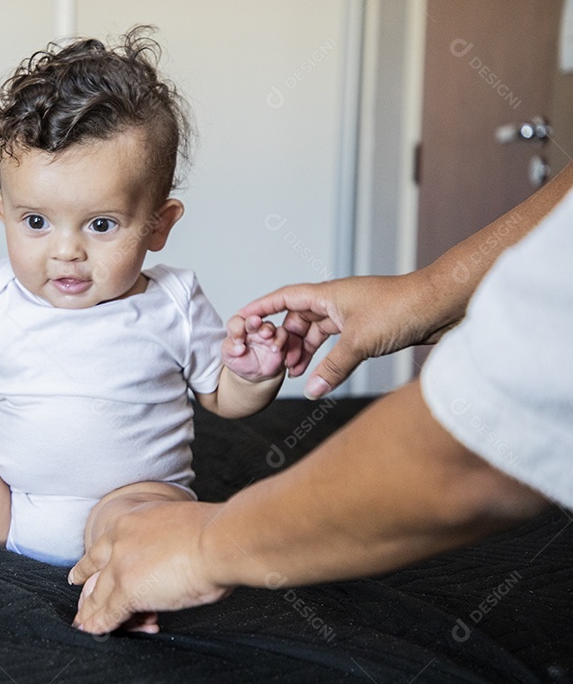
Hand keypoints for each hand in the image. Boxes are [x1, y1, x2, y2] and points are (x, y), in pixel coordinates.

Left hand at [69, 501, 232, 634]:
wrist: (219, 540)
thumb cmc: (215, 533)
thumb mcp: (180, 526)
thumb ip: (169, 540)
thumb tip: (181, 552)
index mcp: (133, 520)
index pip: (107, 544)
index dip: (97, 557)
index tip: (89, 562)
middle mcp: (120, 540)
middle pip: (94, 566)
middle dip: (84, 579)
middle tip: (75, 584)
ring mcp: (120, 565)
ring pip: (98, 593)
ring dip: (89, 611)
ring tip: (83, 622)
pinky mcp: (126, 589)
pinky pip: (108, 611)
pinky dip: (99, 624)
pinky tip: (92, 630)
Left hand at [222, 314, 288, 381]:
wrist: (257, 374)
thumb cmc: (242, 362)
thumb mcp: (229, 357)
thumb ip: (229, 349)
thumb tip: (238, 347)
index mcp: (238, 329)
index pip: (236, 322)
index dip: (236, 328)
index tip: (237, 341)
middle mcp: (253, 328)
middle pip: (253, 319)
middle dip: (253, 321)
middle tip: (255, 322)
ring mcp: (267, 333)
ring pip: (269, 326)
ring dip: (268, 329)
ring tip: (266, 335)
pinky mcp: (279, 339)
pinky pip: (283, 335)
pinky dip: (280, 340)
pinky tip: (274, 348)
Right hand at [236, 274, 442, 398]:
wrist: (442, 306)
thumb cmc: (402, 309)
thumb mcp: (359, 342)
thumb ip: (332, 367)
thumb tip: (311, 390)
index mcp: (328, 294)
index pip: (284, 298)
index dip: (261, 308)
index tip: (242, 319)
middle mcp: (337, 301)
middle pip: (299, 318)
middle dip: (285, 340)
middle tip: (276, 363)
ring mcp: (353, 314)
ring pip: (318, 331)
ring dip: (306, 350)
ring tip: (297, 373)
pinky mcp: (368, 327)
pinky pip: (337, 342)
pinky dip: (327, 356)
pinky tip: (324, 372)